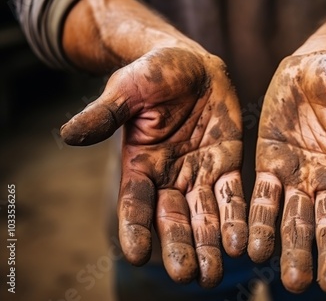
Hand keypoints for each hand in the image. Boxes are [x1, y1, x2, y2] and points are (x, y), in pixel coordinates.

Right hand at [60, 47, 247, 287]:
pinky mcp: (226, 164)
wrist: (191, 65)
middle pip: (172, 218)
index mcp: (139, 164)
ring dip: (210, 243)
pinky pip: (232, 195)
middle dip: (180, 247)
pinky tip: (242, 242)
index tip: (137, 255)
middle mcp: (168, 176)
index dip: (134, 228)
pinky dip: (237, 218)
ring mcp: (199, 173)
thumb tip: (68, 134)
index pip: (135, 202)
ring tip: (215, 273)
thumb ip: (105, 114)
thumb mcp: (127, 90)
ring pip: (204, 215)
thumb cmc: (153, 74)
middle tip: (189, 276)